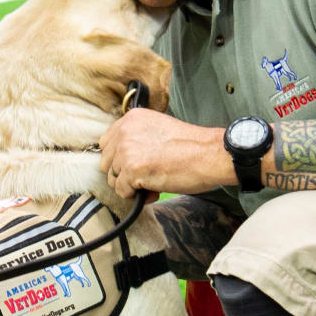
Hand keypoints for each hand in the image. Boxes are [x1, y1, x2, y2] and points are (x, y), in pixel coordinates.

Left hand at [98, 109, 233, 199]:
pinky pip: (122, 191)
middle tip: (147, 175)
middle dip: (123, 173)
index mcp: (131, 119)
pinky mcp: (133, 169)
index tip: (136, 164)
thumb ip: (137, 138)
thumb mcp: (158, 129)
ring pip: (113, 179)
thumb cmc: (191, 146)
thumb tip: (121, 159)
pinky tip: (154, 189)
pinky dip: (136, 196)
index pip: (107, 143)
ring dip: (131, 185)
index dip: (120, 158)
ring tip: (153, 182)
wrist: (209, 154)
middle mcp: (125, 132)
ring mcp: (127, 150)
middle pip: (107, 162)